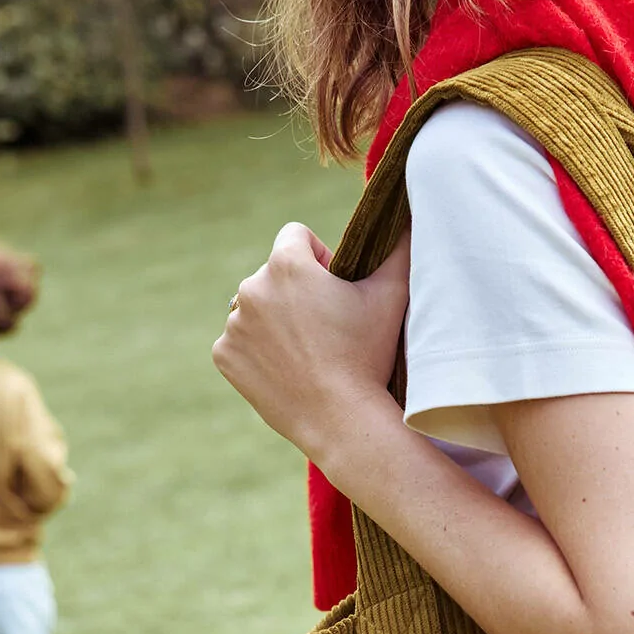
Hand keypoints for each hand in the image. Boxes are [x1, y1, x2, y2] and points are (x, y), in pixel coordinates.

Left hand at [212, 224, 410, 464]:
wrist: (342, 419)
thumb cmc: (369, 354)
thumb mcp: (393, 293)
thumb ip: (400, 246)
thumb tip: (409, 214)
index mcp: (286, 264)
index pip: (295, 235)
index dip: (319, 257)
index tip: (334, 287)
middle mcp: (251, 288)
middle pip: (273, 274)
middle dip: (295, 291)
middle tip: (325, 326)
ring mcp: (233, 324)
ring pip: (255, 308)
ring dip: (274, 320)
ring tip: (306, 350)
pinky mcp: (224, 355)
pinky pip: (239, 342)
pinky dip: (256, 351)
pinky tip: (285, 368)